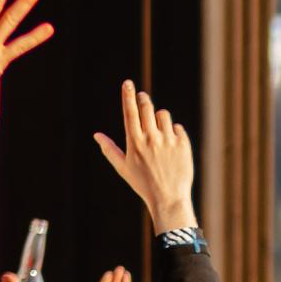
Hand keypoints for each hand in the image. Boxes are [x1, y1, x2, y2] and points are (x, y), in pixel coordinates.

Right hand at [93, 82, 197, 234]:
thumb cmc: (142, 184)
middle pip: (147, 107)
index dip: (128, 96)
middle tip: (142, 97)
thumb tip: (96, 135)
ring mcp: (169, 140)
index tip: (127, 83)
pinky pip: (178, 128)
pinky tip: (171, 146)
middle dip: (143, 100)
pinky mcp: (183, 144)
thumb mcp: (123, 167)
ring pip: (164, 115)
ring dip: (159, 118)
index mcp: (134, 142)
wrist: (169, 198)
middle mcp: (151, 138)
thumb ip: (109, 149)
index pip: (130, 112)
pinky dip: (173, 132)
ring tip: (158, 132)